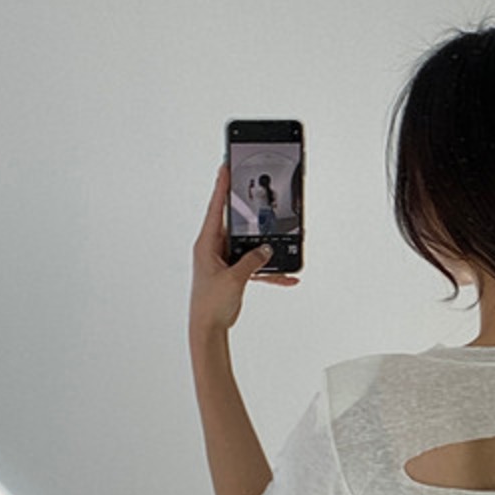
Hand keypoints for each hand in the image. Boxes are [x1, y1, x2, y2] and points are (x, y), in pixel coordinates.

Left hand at [190, 163, 298, 334]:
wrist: (208, 329)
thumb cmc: (210, 304)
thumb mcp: (234, 279)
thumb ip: (252, 261)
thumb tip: (266, 249)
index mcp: (207, 244)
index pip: (215, 208)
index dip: (222, 186)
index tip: (225, 165)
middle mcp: (214, 249)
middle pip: (235, 224)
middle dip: (250, 214)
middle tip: (258, 194)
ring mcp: (225, 262)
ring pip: (249, 247)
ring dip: (266, 249)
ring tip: (281, 241)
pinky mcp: (234, 275)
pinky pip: (255, 268)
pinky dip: (269, 272)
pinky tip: (287, 277)